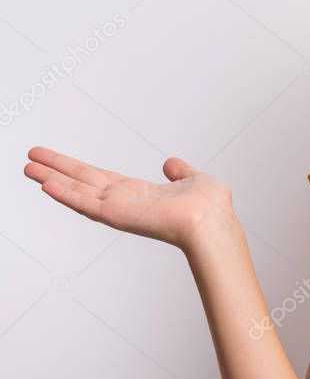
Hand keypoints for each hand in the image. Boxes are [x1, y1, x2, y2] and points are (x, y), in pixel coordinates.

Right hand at [24, 147, 236, 255]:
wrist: (212, 221)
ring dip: (52, 177)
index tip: (58, 161)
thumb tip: (171, 163)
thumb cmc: (211, 207)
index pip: (101, 179)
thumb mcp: (195, 179)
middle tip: (32, 157)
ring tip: (28, 166)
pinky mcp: (116, 215)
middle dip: (57, 169)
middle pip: (82, 181)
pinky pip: (85, 203)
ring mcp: (119, 209)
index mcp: (141, 193)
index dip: (79, 170)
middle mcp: (125, 201)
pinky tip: (45, 183)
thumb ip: (181, 172)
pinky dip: (65, 194)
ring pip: (77, 190)